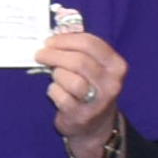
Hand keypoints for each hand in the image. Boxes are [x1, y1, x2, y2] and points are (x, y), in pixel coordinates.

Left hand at [33, 28, 127, 145]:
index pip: (90, 43)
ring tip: (54, 75)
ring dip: (57, 74)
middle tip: (41, 54)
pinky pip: (61, 96)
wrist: (95, 125)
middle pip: (79, 61)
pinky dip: (53, 90)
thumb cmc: (90, 87)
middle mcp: (111, 83)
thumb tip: (56, 33)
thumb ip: (81, 49)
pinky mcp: (81, 115)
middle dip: (55, 54)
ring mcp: (98, 101)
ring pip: (70, 79)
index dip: (66, 39)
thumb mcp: (95, 67)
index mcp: (116, 66)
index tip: (50, 41)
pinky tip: (55, 90)